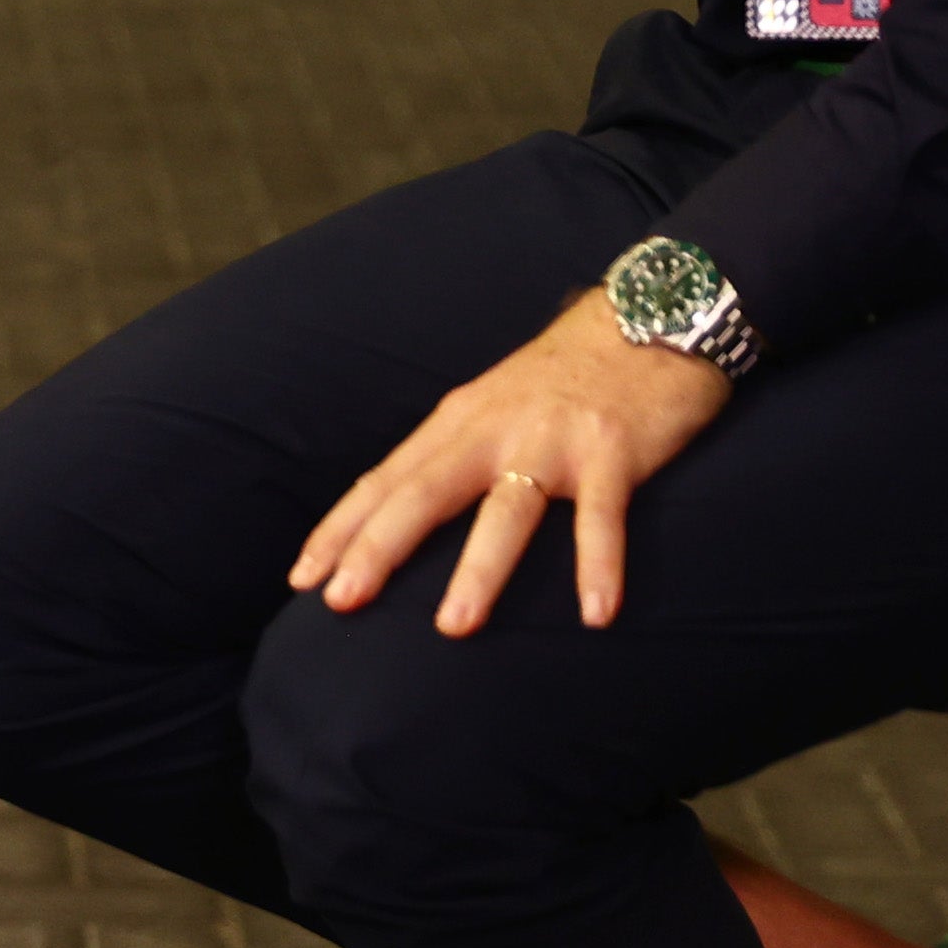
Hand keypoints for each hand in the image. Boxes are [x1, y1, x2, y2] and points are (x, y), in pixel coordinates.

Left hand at [290, 294, 733, 632]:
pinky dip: (599, 564)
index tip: (300, 579)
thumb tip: (397, 519)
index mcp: (457, 423)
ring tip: (452, 627)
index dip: (340, 529)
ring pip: (505, 510)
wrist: (647, 319)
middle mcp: (494, 429)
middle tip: (340, 602)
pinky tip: (596, 614)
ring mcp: (552, 440)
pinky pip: (602, 516)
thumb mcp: (490, 406)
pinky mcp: (613, 451)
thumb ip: (451, 457)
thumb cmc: (561, 379)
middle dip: (377, 548)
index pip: (385, 481)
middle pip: (423, 492)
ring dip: (478, 570)